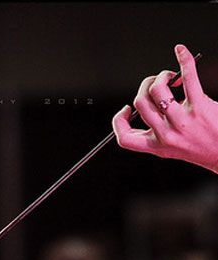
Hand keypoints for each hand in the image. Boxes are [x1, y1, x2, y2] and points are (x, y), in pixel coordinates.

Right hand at [112, 44, 217, 173]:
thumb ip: (155, 133)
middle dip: (145, 86)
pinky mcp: (199, 106)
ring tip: (171, 77)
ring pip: (157, 90)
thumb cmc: (201, 146)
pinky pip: (187, 76)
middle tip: (157, 84)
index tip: (127, 110)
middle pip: (140, 103)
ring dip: (161, 76)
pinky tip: (181, 51)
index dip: (119, 121)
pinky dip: (183, 59)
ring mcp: (182, 121)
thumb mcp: (171, 148)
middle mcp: (166, 135)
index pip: (125, 138)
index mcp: (156, 146)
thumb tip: (145, 105)